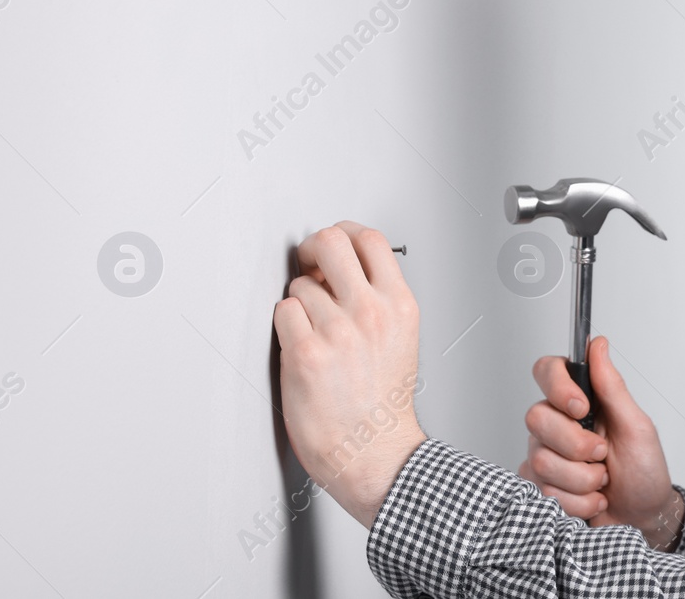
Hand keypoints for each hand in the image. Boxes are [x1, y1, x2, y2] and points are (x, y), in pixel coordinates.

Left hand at [273, 221, 426, 530]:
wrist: (373, 451)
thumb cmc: (383, 402)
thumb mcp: (401, 337)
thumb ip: (378, 297)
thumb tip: (338, 268)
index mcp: (400, 305)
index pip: (370, 239)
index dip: (344, 233)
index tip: (332, 245)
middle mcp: (371, 312)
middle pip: (332, 241)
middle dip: (312, 248)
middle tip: (308, 265)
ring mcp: (338, 331)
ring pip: (300, 285)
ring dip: (300, 303)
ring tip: (312, 332)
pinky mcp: (306, 353)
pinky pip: (283, 312)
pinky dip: (286, 325)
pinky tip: (301, 346)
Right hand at [519, 335, 682, 549]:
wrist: (643, 518)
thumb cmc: (644, 471)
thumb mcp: (637, 426)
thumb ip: (612, 386)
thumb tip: (596, 344)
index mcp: (581, 401)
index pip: (547, 371)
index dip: (557, 386)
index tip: (581, 407)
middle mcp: (558, 423)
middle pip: (537, 417)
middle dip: (576, 445)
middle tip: (603, 455)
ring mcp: (545, 454)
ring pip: (540, 459)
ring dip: (582, 479)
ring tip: (602, 481)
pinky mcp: (541, 486)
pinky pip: (542, 489)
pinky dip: (576, 500)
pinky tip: (592, 498)